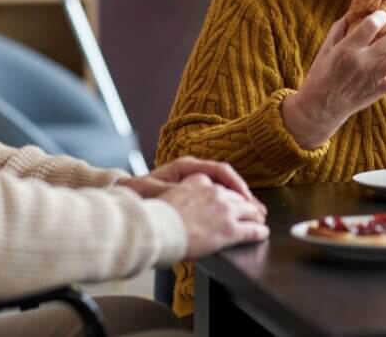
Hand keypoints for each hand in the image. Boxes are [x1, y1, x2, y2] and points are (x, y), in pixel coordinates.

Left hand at [143, 156, 265, 213]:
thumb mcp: (153, 193)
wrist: (126, 199)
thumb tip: (190, 196)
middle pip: (226, 180)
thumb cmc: (137, 195)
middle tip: (259, 211)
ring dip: (240, 203)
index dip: (235, 184)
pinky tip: (238, 219)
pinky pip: (217, 198)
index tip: (246, 199)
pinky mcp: (194, 194)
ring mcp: (194, 182)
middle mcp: (193, 172)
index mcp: (185, 167)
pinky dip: (230, 207)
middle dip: (244, 196)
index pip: (219, 170)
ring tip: (256, 215)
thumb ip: (172, 193)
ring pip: (224, 190)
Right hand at [159, 173, 268, 259]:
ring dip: (255, 216)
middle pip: (237, 198)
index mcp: (199, 180)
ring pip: (249, 211)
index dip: (227, 196)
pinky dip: (260, 231)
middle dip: (245, 205)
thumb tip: (185, 203)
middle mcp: (215, 192)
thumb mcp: (170, 194)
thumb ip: (183, 193)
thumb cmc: (156, 217)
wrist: (156, 229)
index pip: (220, 186)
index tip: (230, 201)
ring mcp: (225, 210)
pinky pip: (252, 229)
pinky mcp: (230, 229)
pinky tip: (263, 233)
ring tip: (260, 221)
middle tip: (253, 212)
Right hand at [282, 11, 385, 148]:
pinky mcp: (378, 91)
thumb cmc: (320, 75)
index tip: (383, 15)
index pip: (371, 25)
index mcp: (346, 49)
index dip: (381, 16)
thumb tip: (354, 12)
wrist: (320, 107)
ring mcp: (372, 78)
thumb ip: (339, 28)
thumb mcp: (325, 49)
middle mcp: (362, 63)